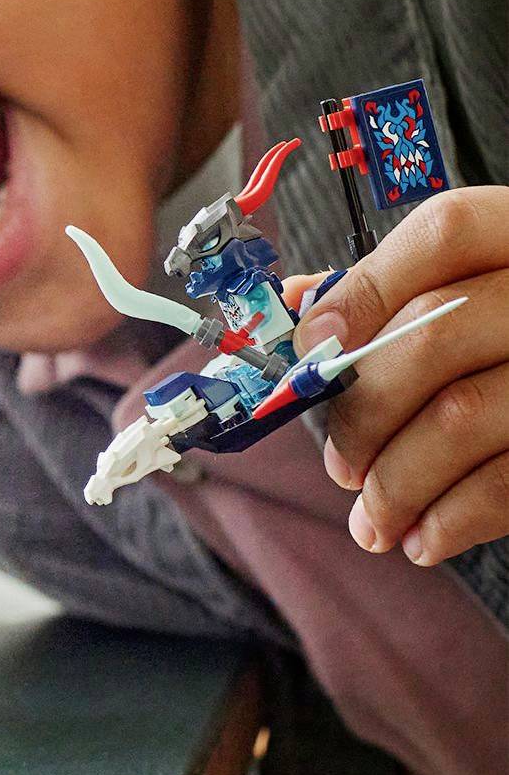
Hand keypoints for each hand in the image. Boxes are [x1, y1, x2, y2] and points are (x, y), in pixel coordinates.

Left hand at [291, 187, 508, 565]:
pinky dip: (453, 518)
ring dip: (397, 483)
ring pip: (463, 418)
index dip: (364, 292)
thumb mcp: (477, 283)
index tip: (312, 350)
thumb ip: (397, 287)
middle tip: (339, 464)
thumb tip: (297, 302)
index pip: (442, 236)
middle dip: (364, 413)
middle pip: (434, 337)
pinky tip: (422, 537)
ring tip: (372, 520)